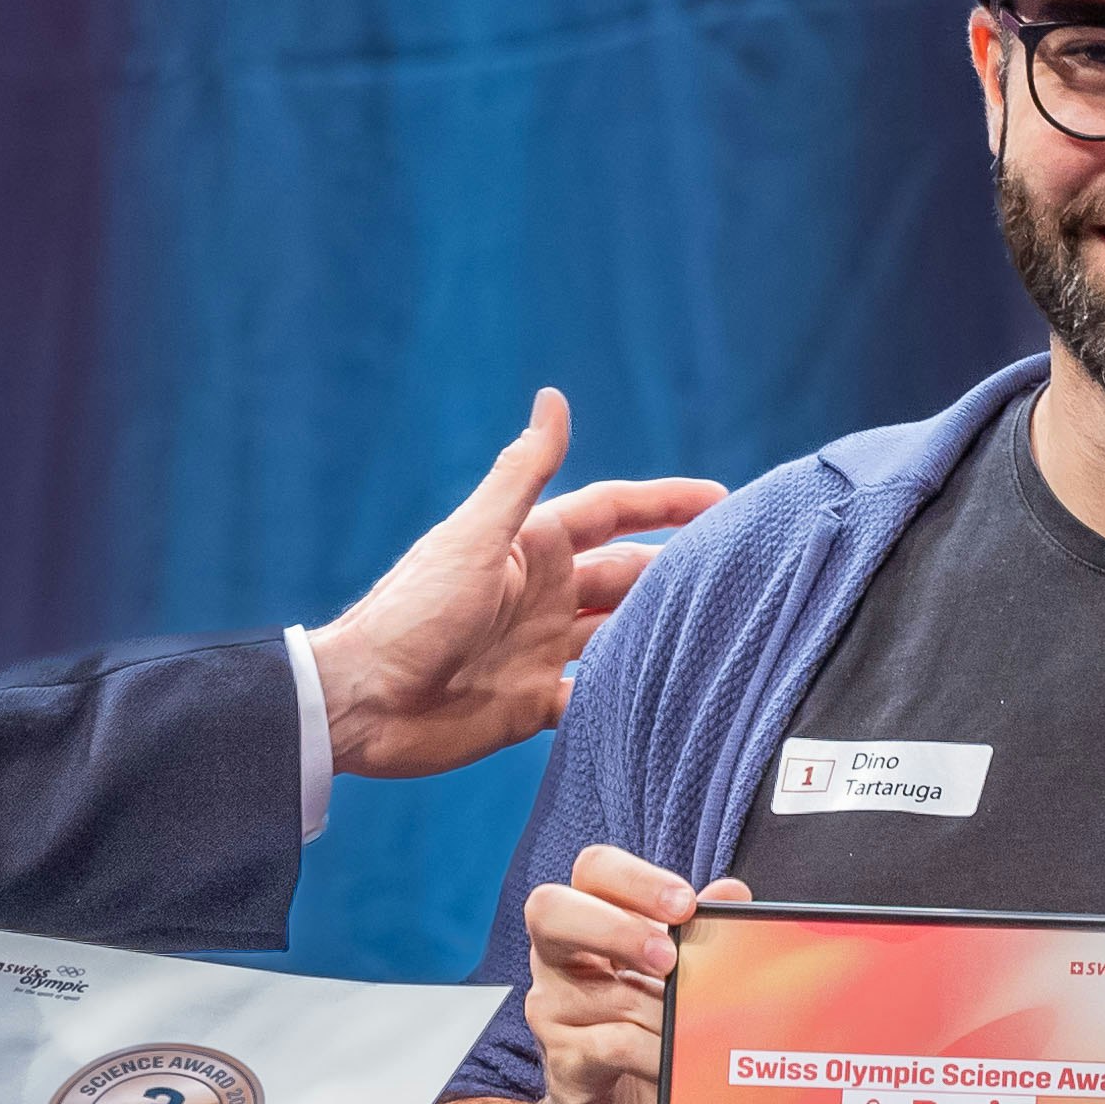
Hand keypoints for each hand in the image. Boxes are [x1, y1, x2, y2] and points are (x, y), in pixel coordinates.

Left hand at [306, 387, 724, 778]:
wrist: (362, 703)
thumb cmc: (410, 613)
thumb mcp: (474, 537)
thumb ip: (522, 474)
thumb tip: (553, 398)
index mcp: (530, 547)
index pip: (612, 512)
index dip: (665, 503)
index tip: (724, 500)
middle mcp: (540, 595)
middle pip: (625, 575)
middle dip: (677, 570)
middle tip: (742, 572)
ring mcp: (537, 649)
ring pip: (617, 634)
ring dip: (659, 632)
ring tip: (720, 632)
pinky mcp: (529, 705)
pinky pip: (592, 697)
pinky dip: (626, 696)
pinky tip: (667, 697)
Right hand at [518, 847, 745, 1103]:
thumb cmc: (648, 1040)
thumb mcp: (682, 982)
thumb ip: (703, 935)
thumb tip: (732, 892)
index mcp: (590, 924)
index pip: (592, 872)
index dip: (634, 879)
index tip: (685, 902)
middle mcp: (559, 961)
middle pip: (549, 910)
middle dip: (617, 927)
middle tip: (670, 957)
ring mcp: (553, 1012)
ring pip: (599, 990)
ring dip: (660, 1010)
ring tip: (697, 1027)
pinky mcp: (563, 1063)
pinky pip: (609, 1046)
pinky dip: (653, 1053)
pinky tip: (677, 1061)